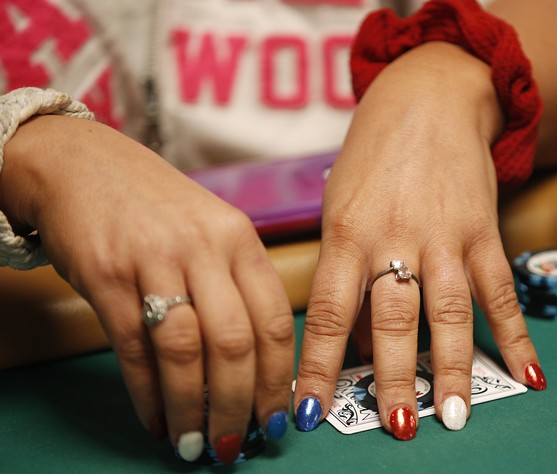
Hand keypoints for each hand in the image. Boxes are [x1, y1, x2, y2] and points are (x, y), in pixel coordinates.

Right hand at [0, 116, 294, 462]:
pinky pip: (135, 347)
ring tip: (195, 443)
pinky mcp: (107, 275)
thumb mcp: (210, 230)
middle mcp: (204, 248)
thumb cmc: (154, 208)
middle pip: (237, 342)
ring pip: (187, 351)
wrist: (79, 163)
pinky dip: (148, 393)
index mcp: (240, 238)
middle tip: (236, 443)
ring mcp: (154, 260)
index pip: (276, 319)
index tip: (280, 416)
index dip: (280, 378)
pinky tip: (156, 419)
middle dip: (240, 404)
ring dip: (193, 408)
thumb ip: (235, 285)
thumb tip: (256, 365)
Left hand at [293, 43, 544, 438]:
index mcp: (348, 234)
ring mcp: (446, 237)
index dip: (321, 369)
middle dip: (395, 379)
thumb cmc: (373, 160)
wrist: (429, 100)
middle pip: (395, 320)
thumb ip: (349, 275)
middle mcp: (397, 238)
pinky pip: (501, 292)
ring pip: (452, 313)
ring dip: (455, 369)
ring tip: (456, 417)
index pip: (330, 315)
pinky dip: (517, 336)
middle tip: (397, 427)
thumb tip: (361, 346)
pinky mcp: (483, 233)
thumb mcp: (341, 208)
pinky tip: (529, 376)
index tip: (311, 414)